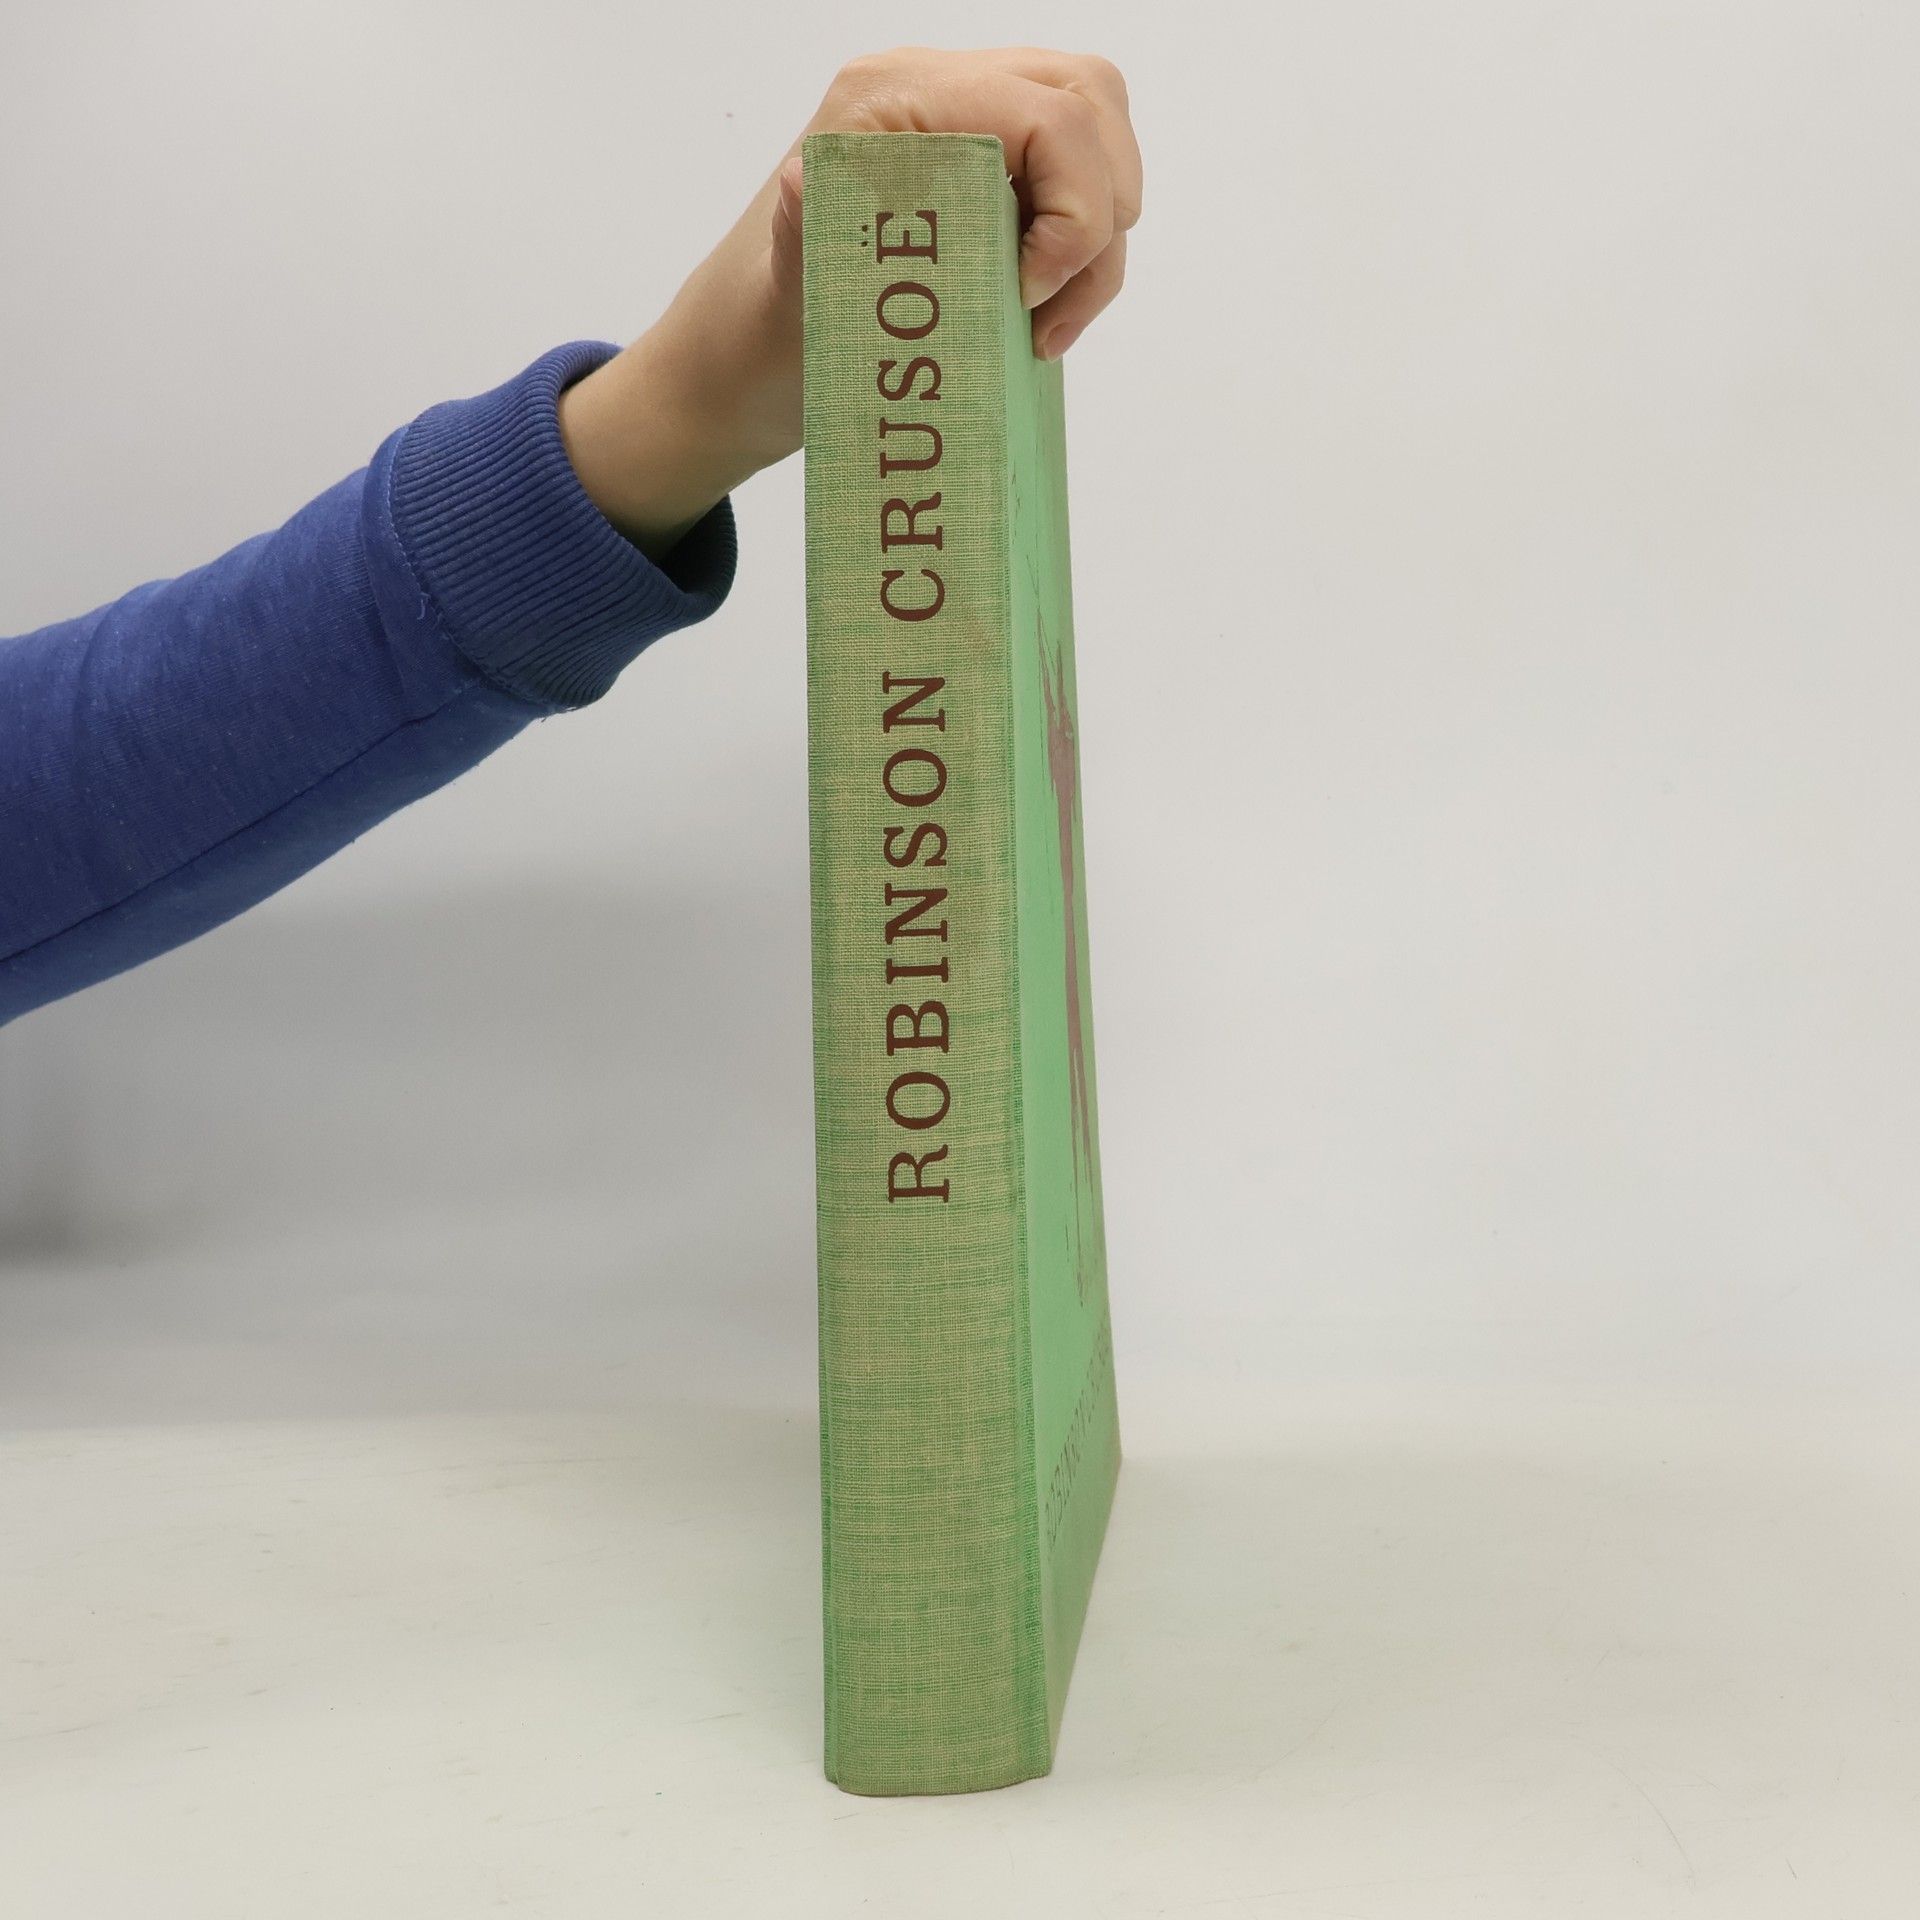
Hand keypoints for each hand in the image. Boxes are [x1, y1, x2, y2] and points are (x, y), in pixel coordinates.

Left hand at [558, 45, 1143, 564]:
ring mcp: (966, 130)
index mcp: (889, 101)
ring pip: (1095, 140)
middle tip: (1045, 308)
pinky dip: (1082, 257)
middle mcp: (936, 94)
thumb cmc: (755, 338)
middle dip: (1100, 215)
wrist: (734, 369)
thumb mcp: (779, 296)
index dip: (1073, 207)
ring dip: (1098, 241)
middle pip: (1088, 105)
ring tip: (1043, 326)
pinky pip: (1075, 186)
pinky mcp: (983, 177)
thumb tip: (804, 182)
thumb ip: (799, 237)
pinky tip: (1037, 319)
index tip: (1026, 295)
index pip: (1047, 112)